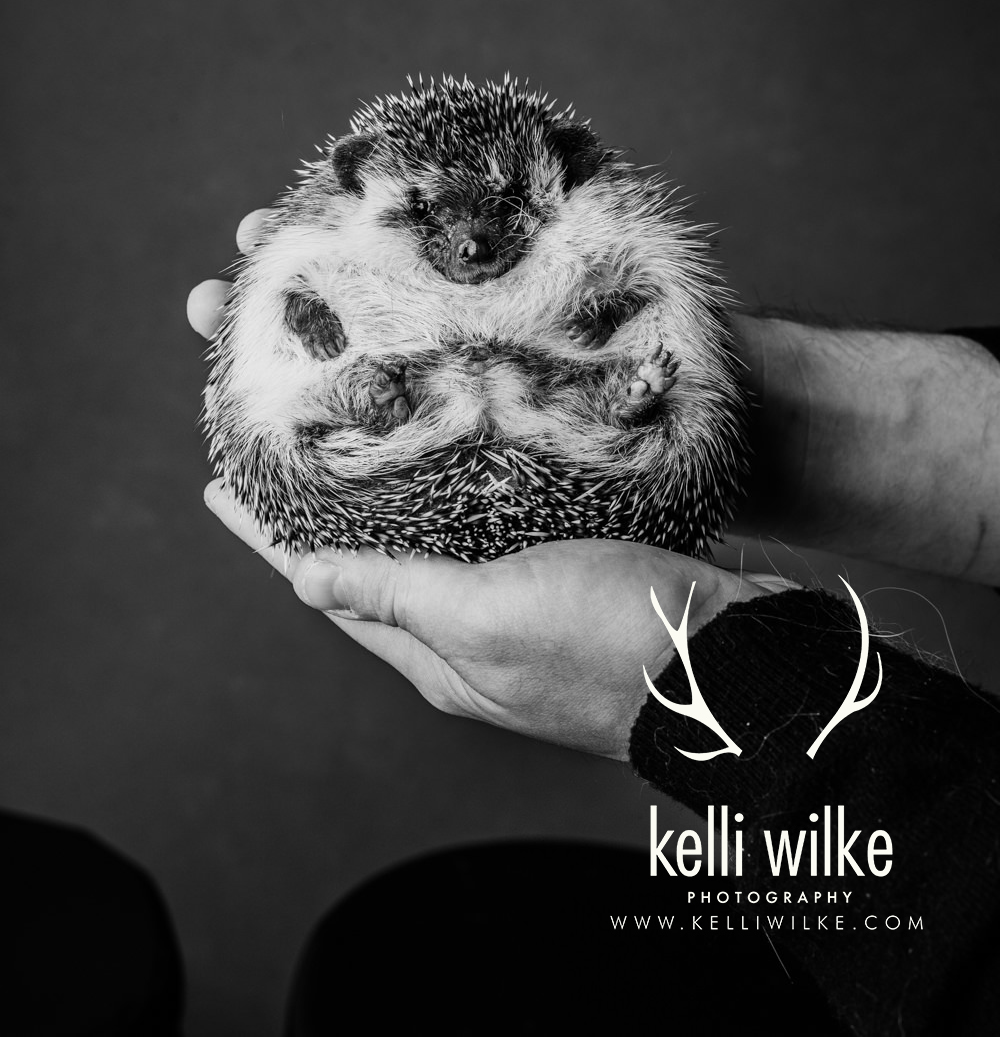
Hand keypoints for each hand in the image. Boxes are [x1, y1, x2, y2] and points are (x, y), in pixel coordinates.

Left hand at [188, 211, 784, 759]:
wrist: (745, 658)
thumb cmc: (617, 643)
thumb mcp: (493, 617)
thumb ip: (400, 596)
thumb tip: (303, 580)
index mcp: (443, 654)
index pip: (332, 587)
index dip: (273, 537)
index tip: (221, 486)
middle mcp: (477, 630)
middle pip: (379, 558)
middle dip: (329, 502)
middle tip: (288, 437)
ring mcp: (531, 600)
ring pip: (443, 535)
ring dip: (401, 485)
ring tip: (364, 427)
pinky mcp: (580, 566)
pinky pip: (504, 519)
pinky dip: (475, 479)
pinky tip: (474, 439)